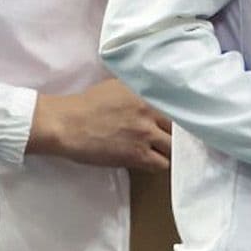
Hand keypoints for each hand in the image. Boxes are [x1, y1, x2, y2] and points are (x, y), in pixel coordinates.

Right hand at [29, 79, 172, 171]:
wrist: (66, 124)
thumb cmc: (86, 104)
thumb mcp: (118, 86)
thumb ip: (140, 90)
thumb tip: (153, 92)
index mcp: (147, 94)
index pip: (180, 106)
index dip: (183, 116)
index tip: (185, 120)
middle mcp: (151, 112)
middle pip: (181, 127)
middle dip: (180, 133)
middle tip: (176, 138)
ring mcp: (145, 134)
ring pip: (174, 147)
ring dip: (171, 150)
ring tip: (165, 151)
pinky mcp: (136, 155)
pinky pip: (160, 164)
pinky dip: (160, 163)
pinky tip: (155, 161)